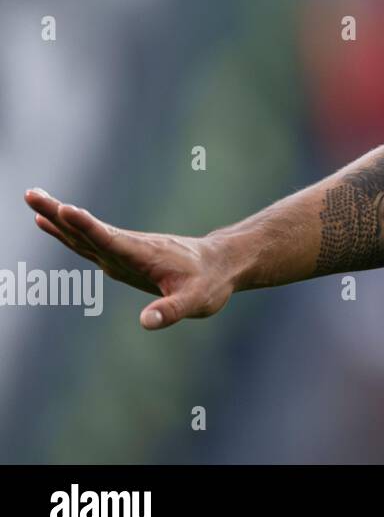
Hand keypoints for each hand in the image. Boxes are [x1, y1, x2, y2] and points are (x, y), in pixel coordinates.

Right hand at [24, 188, 235, 329]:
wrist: (220, 264)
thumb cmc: (209, 282)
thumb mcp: (195, 301)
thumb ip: (171, 311)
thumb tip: (146, 322)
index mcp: (142, 254)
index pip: (110, 239)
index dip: (87, 226)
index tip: (64, 209)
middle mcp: (128, 248)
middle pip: (88, 230)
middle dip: (58, 213)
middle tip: (30, 194)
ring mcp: (123, 250)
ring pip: (85, 233)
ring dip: (58, 216)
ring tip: (32, 198)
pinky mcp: (121, 255)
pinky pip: (89, 240)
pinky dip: (69, 230)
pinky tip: (52, 221)